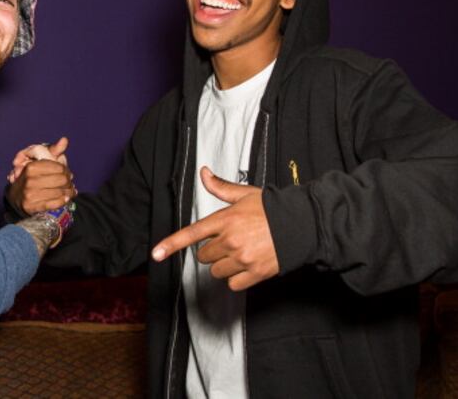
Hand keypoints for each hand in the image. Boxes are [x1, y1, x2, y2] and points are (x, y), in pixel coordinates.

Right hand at [6, 137, 75, 214]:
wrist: (15, 198)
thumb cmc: (31, 177)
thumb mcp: (40, 162)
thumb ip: (53, 150)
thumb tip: (64, 140)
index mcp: (31, 167)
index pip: (59, 168)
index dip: (66, 171)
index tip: (66, 173)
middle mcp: (30, 180)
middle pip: (61, 180)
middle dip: (69, 182)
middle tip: (70, 183)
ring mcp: (30, 194)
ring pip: (60, 192)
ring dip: (68, 193)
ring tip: (70, 192)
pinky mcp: (32, 207)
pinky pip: (54, 204)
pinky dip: (62, 201)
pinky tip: (65, 199)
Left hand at [151, 167, 278, 290]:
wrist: (301, 225)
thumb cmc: (271, 209)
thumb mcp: (245, 194)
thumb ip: (220, 188)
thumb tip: (204, 173)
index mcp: (225, 219)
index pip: (192, 233)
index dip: (171, 244)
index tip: (156, 254)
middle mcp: (230, 240)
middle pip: (204, 256)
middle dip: (213, 250)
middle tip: (231, 241)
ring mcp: (242, 258)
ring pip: (216, 272)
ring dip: (224, 265)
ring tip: (242, 253)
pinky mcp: (254, 273)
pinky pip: (232, 284)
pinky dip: (237, 278)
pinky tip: (248, 265)